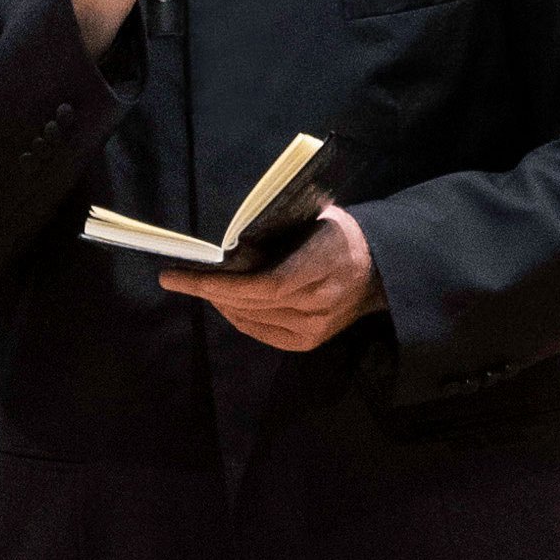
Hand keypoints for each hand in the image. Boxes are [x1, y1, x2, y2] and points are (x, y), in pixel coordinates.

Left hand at [170, 201, 376, 352]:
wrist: (379, 268)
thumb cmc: (340, 234)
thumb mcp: (313, 217)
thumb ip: (276, 230)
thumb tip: (230, 246)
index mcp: (322, 266)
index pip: (263, 284)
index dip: (219, 284)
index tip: (180, 276)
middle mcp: (318, 303)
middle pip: (251, 304)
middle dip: (209, 291)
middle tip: (180, 278)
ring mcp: (315, 328)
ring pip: (252, 319)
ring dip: (222, 303)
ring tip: (201, 287)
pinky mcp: (310, 342)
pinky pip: (263, 332)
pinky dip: (239, 318)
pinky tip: (225, 303)